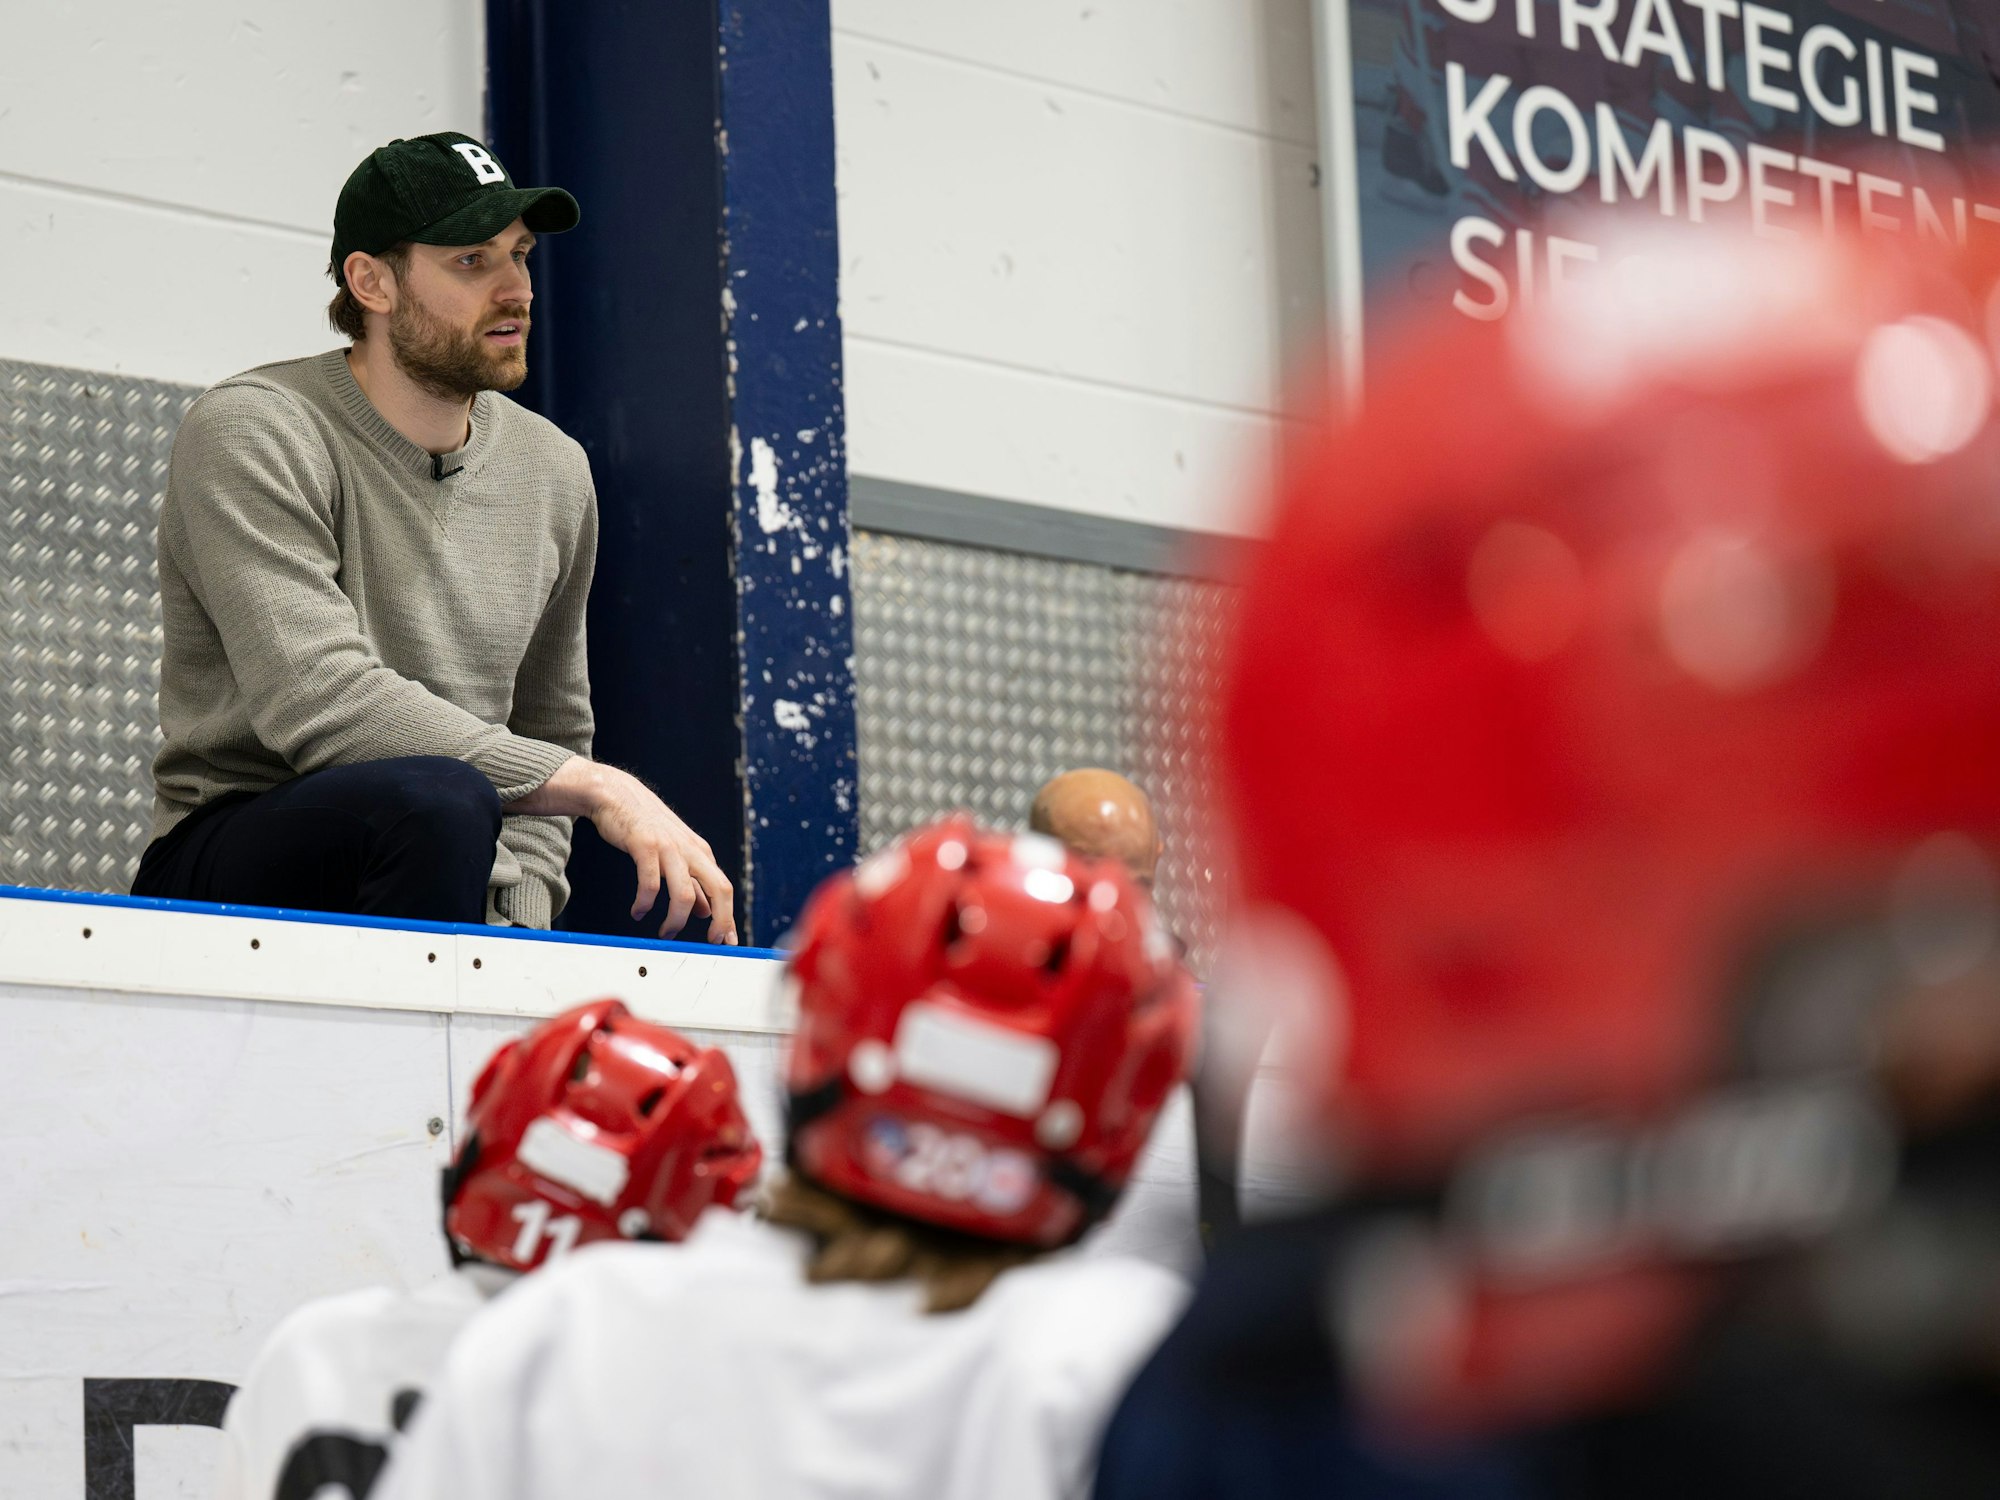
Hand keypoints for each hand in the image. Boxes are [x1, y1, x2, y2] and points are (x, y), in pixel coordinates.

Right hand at [509, 759, 736, 942]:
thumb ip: (691, 882)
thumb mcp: (677, 853)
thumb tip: (705, 910)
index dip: (728, 916)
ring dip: (675, 920)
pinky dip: (645, 903)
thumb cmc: (647, 826)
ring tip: (665, 933)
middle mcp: (690, 850)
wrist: (617, 795)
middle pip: (718, 889)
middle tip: (709, 942)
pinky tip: (639, 911)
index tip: (727, 940)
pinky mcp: (645, 846)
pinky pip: (650, 884)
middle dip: (719, 921)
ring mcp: (669, 848)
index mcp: (701, 853)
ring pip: (684, 893)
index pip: (724, 888)